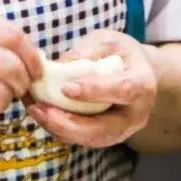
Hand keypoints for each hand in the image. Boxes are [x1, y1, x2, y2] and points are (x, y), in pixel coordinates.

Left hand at [25, 31, 156, 147]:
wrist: (135, 74)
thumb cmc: (120, 54)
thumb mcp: (107, 41)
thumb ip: (87, 50)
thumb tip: (58, 67)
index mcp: (143, 84)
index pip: (123, 91)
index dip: (95, 91)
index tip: (66, 88)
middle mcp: (137, 114)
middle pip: (107, 128)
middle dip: (72, 124)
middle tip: (42, 110)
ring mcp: (124, 130)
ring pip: (93, 139)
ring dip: (62, 129)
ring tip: (37, 112)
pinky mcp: (108, 136)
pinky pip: (85, 139)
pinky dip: (61, 130)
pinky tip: (43, 116)